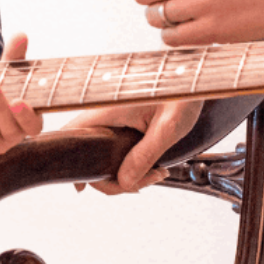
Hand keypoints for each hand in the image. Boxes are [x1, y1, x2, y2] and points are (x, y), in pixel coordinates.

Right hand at [66, 99, 203, 193]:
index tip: (84, 187)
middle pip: (89, 156)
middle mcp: (103, 115)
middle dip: (113, 179)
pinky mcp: (121, 122)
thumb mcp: (168, 128)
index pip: (73, 140)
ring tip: (155, 173)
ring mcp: (111, 119)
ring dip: (124, 173)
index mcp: (106, 111)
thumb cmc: (182, 93)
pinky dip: (128, 162)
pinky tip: (150, 167)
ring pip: (103, 155)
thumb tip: (124, 182)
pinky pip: (114, 149)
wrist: (190, 75)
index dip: (74, 166)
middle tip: (145, 182)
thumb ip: (144, 156)